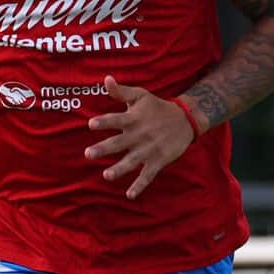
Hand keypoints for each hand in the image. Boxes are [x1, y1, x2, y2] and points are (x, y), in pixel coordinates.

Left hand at [84, 77, 196, 198]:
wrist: (185, 120)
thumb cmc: (157, 107)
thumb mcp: (141, 96)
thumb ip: (121, 91)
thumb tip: (106, 79)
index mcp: (133, 119)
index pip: (116, 120)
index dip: (104, 122)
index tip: (91, 124)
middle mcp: (139, 135)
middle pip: (119, 143)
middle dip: (103, 148)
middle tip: (88, 153)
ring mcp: (148, 150)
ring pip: (132, 161)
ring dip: (119, 169)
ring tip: (107, 175)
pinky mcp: (158, 161)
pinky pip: (147, 175)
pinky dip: (139, 185)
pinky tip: (130, 195)